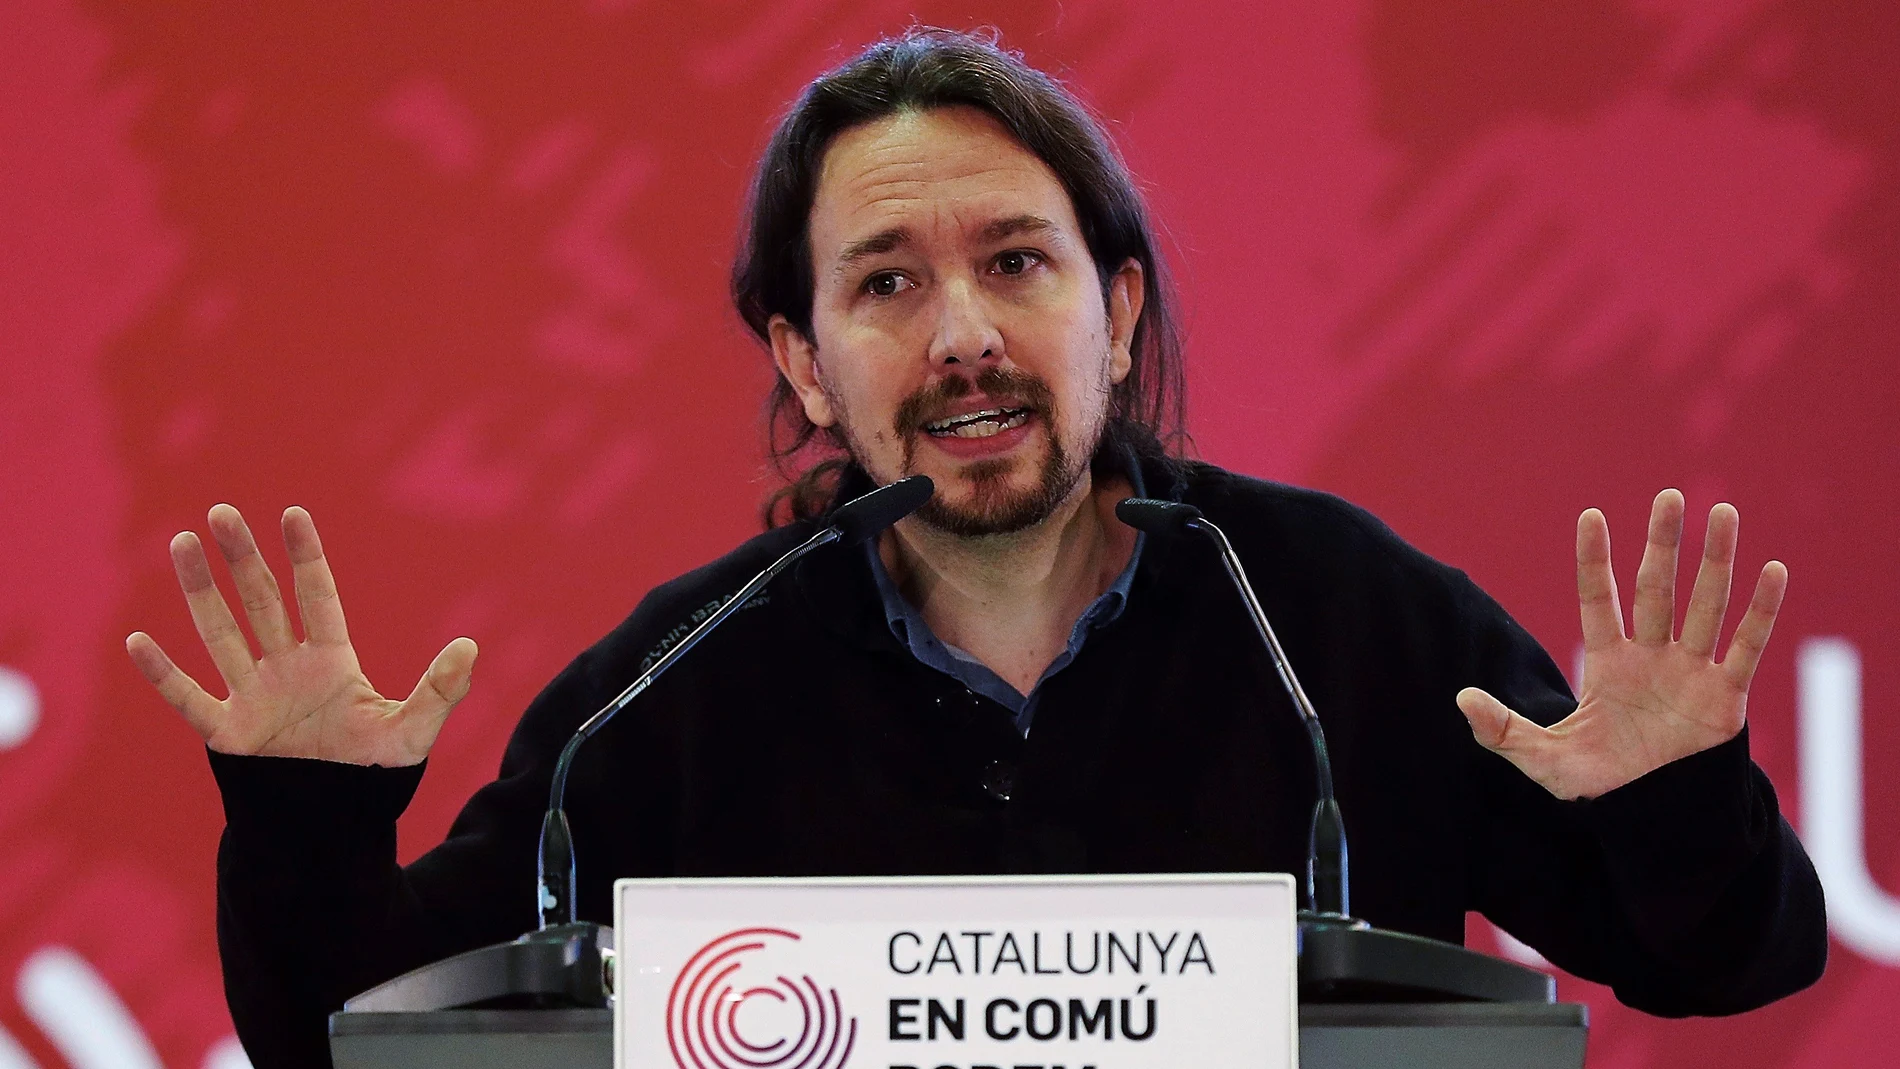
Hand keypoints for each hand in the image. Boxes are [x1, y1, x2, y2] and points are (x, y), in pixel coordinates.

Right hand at [126, 504, 476, 766]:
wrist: (335, 825)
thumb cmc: (374, 773)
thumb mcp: (414, 731)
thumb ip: (440, 690)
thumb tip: (470, 646)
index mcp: (331, 660)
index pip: (316, 596)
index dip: (305, 556)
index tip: (294, 513)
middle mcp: (287, 668)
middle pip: (261, 602)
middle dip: (243, 558)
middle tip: (223, 512)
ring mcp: (254, 696)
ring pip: (221, 633)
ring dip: (202, 591)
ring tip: (182, 543)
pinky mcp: (228, 733)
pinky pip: (190, 698)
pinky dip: (164, 674)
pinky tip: (137, 641)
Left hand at [1456, 489, 1786, 799]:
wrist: (1654, 813)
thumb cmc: (1599, 781)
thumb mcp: (1542, 759)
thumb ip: (1503, 731)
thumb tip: (1461, 699)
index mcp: (1607, 663)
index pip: (1597, 601)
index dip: (1593, 562)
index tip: (1590, 517)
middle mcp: (1651, 656)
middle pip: (1656, 589)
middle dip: (1662, 544)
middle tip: (1668, 497)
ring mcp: (1690, 670)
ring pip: (1704, 605)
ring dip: (1714, 560)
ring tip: (1722, 511)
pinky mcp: (1725, 694)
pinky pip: (1746, 646)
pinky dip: (1761, 611)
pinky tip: (1772, 570)